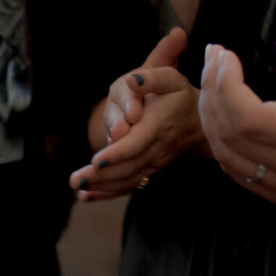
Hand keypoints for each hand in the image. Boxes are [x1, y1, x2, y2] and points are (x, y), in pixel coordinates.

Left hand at [71, 28, 202, 200]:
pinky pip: (130, 185)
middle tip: (76, 179)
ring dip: (102, 186)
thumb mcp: (171, 79)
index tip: (97, 160)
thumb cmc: (180, 97)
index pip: (138, 143)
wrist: (200, 123)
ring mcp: (154, 163)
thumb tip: (131, 81)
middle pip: (128, 166)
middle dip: (102, 175)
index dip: (118, 153)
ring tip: (78, 187)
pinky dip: (108, 193)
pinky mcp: (150, 171)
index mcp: (158, 124)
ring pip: (128, 179)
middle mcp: (156, 148)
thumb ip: (151, 78)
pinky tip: (86, 196)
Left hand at [199, 43, 275, 211]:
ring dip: (211, 118)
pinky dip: (223, 143)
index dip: (226, 86)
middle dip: (212, 92)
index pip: (247, 119)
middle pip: (229, 137)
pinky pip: (240, 173)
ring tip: (214, 80)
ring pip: (228, 159)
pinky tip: (225, 114)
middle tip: (215, 57)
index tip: (227, 55)